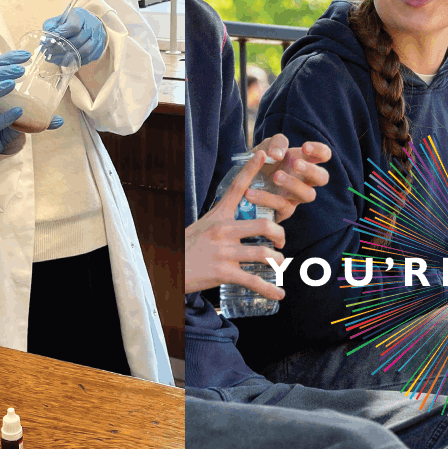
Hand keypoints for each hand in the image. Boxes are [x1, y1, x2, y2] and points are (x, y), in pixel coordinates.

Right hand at [0, 50, 63, 153]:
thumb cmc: (4, 122)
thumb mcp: (21, 113)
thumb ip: (39, 116)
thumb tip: (60, 120)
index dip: (7, 59)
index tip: (27, 55)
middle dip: (2, 70)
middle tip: (21, 69)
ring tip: (12, 83)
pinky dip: (6, 116)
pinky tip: (18, 111)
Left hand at [43, 7, 106, 64]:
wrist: (89, 24)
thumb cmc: (71, 22)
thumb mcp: (60, 19)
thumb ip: (52, 26)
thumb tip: (46, 39)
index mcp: (81, 16)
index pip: (72, 27)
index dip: (60, 36)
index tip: (49, 42)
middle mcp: (93, 25)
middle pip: (78, 41)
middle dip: (62, 49)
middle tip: (49, 54)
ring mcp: (98, 37)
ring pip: (85, 51)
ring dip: (69, 57)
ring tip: (56, 60)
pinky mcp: (100, 47)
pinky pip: (89, 57)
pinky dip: (77, 61)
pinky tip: (67, 61)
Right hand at [185, 149, 287, 296]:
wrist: (165, 270)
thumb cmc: (187, 248)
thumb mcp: (203, 227)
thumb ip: (223, 221)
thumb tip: (244, 220)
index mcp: (218, 216)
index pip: (236, 187)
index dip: (251, 169)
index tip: (263, 154)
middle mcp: (223, 231)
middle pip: (264, 226)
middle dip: (280, 234)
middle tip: (282, 241)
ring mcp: (224, 252)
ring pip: (264, 254)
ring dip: (278, 261)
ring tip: (280, 263)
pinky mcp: (224, 273)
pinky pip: (253, 281)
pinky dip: (270, 289)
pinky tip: (280, 294)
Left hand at [247, 134, 330, 221]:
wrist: (242, 184)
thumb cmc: (261, 163)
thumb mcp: (266, 146)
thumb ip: (276, 143)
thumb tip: (278, 155)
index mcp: (304, 161)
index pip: (324, 155)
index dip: (320, 151)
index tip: (304, 148)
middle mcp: (304, 180)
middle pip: (323, 177)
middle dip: (311, 170)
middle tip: (296, 164)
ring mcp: (296, 196)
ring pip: (309, 194)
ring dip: (294, 184)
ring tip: (276, 176)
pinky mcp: (284, 210)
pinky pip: (282, 206)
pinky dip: (266, 198)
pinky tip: (251, 192)